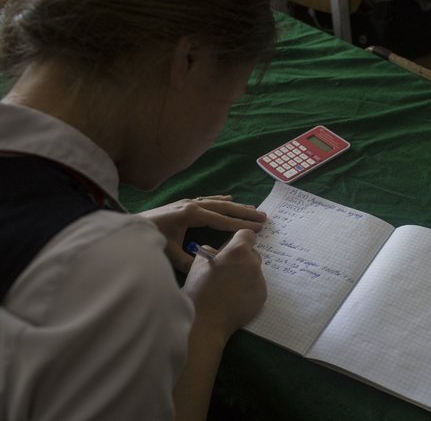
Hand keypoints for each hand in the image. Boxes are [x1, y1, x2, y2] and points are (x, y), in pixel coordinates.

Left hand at [138, 195, 265, 272]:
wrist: (128, 226)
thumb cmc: (148, 238)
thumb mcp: (169, 253)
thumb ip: (189, 262)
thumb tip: (208, 270)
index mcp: (191, 214)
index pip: (221, 220)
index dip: (240, 225)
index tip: (257, 229)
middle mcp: (192, 204)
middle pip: (224, 208)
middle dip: (244, 213)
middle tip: (263, 216)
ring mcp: (188, 202)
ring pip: (217, 202)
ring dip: (236, 206)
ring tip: (252, 208)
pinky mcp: (183, 204)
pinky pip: (207, 200)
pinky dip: (220, 200)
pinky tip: (228, 198)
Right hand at [182, 229, 266, 343]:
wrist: (206, 322)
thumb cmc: (199, 291)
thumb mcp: (198, 264)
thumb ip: (211, 252)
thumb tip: (217, 252)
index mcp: (238, 251)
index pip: (248, 234)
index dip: (240, 239)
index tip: (234, 247)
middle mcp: (253, 263)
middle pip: (252, 254)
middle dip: (242, 258)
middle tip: (227, 270)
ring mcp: (260, 281)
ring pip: (254, 271)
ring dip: (245, 274)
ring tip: (229, 288)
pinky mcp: (262, 296)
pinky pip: (256, 286)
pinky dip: (248, 289)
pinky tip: (235, 298)